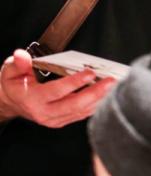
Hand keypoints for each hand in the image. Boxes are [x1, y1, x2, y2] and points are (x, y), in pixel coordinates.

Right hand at [0, 50, 114, 127]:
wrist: (11, 102)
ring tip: (114, 86)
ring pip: (81, 111)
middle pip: (74, 104)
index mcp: (33, 99)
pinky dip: (96, 104)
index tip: (90, 73)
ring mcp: (54, 119)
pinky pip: (82, 114)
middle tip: (111, 81)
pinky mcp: (62, 120)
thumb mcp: (10, 71)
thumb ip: (19, 63)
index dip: (75, 82)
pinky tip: (107, 94)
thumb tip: (22, 55)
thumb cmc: (14, 85)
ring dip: (100, 99)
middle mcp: (44, 112)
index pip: (57, 91)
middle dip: (95, 92)